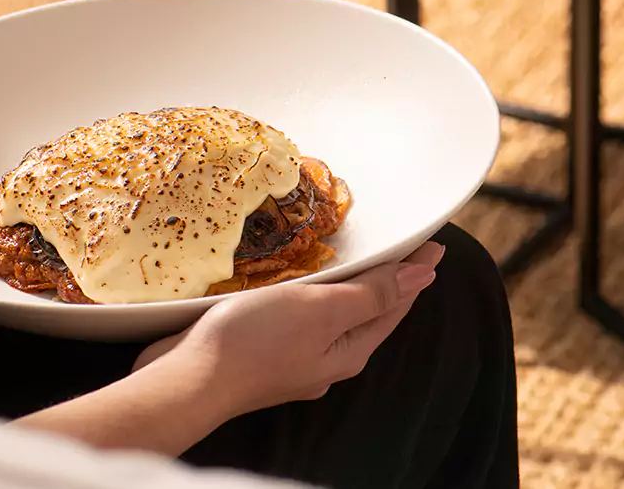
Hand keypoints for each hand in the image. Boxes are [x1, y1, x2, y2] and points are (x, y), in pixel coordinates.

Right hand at [134, 241, 445, 416]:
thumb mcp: (321, 309)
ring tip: (358, 260)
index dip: (415, 271)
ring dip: (348, 288)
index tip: (434, 244)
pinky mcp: (263, 353)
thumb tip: (422, 277)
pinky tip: (299, 285)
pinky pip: (301, 320)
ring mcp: (294, 360)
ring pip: (333, 318)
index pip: (394, 304)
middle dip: (387, 282)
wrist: (190, 380)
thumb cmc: (255, 342)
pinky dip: (312, 297)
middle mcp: (326, 360)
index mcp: (348, 350)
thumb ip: (370, 294)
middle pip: (368, 313)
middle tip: (403, 248)